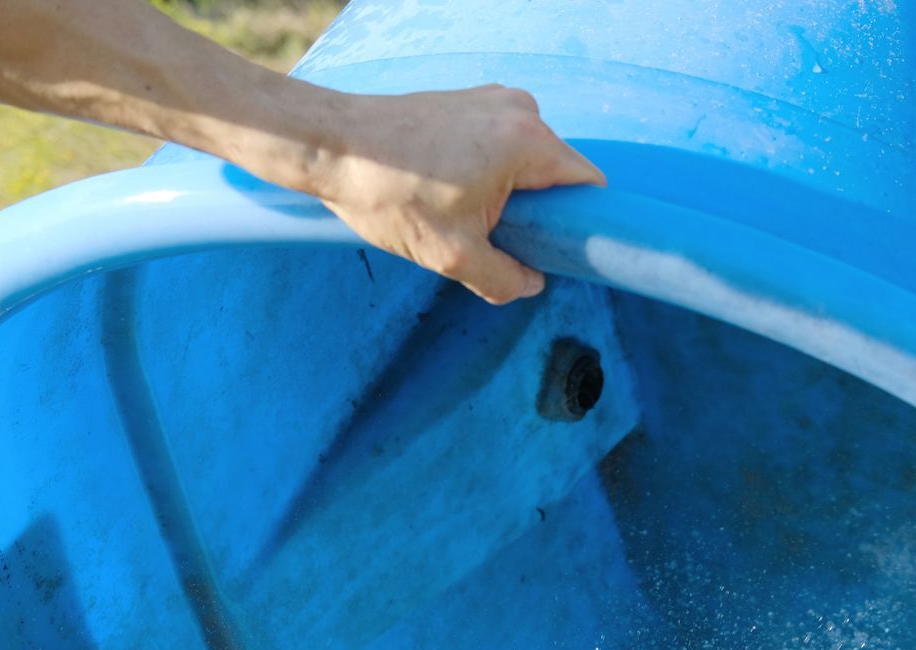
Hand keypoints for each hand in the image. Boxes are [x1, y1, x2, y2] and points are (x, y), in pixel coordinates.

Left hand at [305, 85, 605, 304]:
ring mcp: (492, 100)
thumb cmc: (388, 193)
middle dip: (539, 211)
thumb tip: (530, 283)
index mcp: (528, 142)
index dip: (581, 223)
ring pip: (527, 161)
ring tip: (466, 214)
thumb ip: (504, 279)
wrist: (328, 145)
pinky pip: (500, 144)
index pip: (588, 185)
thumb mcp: (452, 256)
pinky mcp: (467, 101)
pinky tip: (452, 192)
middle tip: (500, 239)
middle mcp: (519, 111)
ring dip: (510, 193)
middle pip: (558, 173)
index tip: (556, 249)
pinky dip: (489, 171)